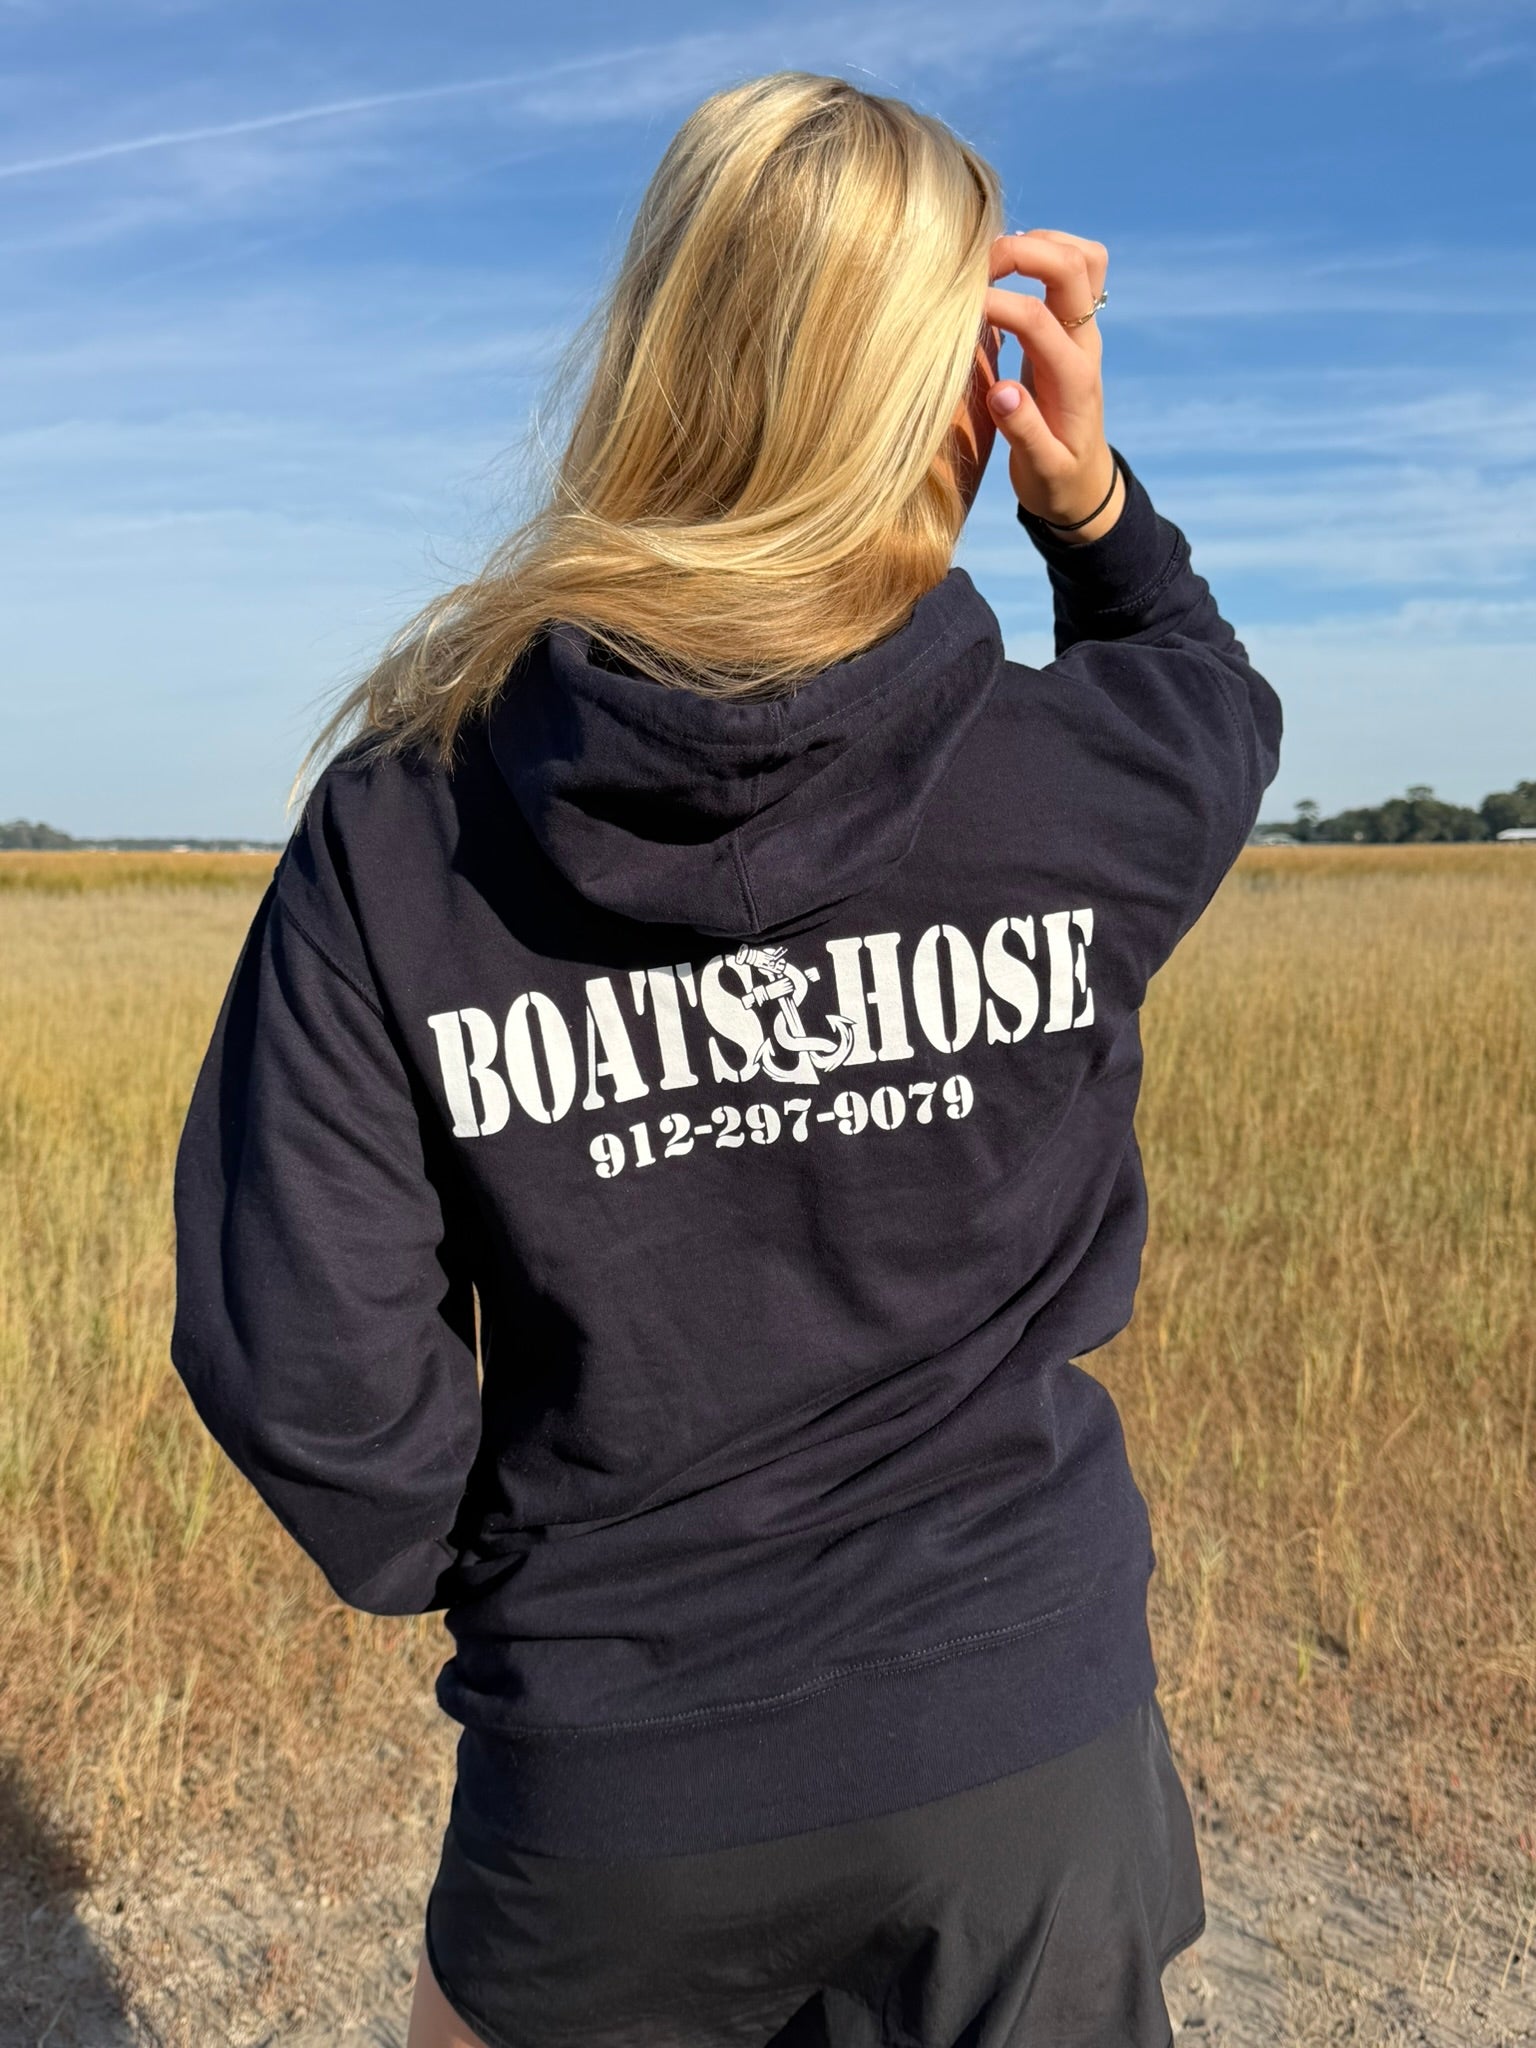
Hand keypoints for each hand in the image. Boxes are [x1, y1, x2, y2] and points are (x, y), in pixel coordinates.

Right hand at [982, 230, 1119, 537]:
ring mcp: (1084, 332)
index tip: (952, 312)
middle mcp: (1085, 345)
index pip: (1035, 317)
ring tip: (992, 262)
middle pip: (1073, 266)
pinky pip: (1076, 270)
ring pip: (1084, 257)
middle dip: (1021, 251)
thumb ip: (1024, 433)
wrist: (1085, 486)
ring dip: (1040, 244)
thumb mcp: (1041, 471)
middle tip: (973, 267)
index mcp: (1072, 378)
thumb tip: (1001, 393)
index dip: (992, 302)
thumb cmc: (1058, 482)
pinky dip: (1044, 254)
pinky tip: (1006, 273)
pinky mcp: (1074, 328)